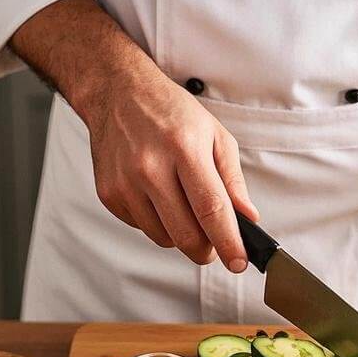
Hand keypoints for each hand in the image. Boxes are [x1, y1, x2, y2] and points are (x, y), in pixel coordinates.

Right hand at [10, 0, 257, 271]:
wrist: (118, 93)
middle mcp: (150, 167)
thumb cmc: (171, 113)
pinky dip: (157, 222)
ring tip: (183, 206)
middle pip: (186, 235)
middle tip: (214, 242)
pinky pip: (142, 228)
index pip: (211, 209)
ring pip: (164, 238)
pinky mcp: (109, 194)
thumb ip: (233, 180)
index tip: (238, 262)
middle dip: (206, 249)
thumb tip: (248, 218)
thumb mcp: (215, 136)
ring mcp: (125, 182)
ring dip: (181, 235)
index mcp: (184, 149)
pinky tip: (158, 197)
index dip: (228, 243)